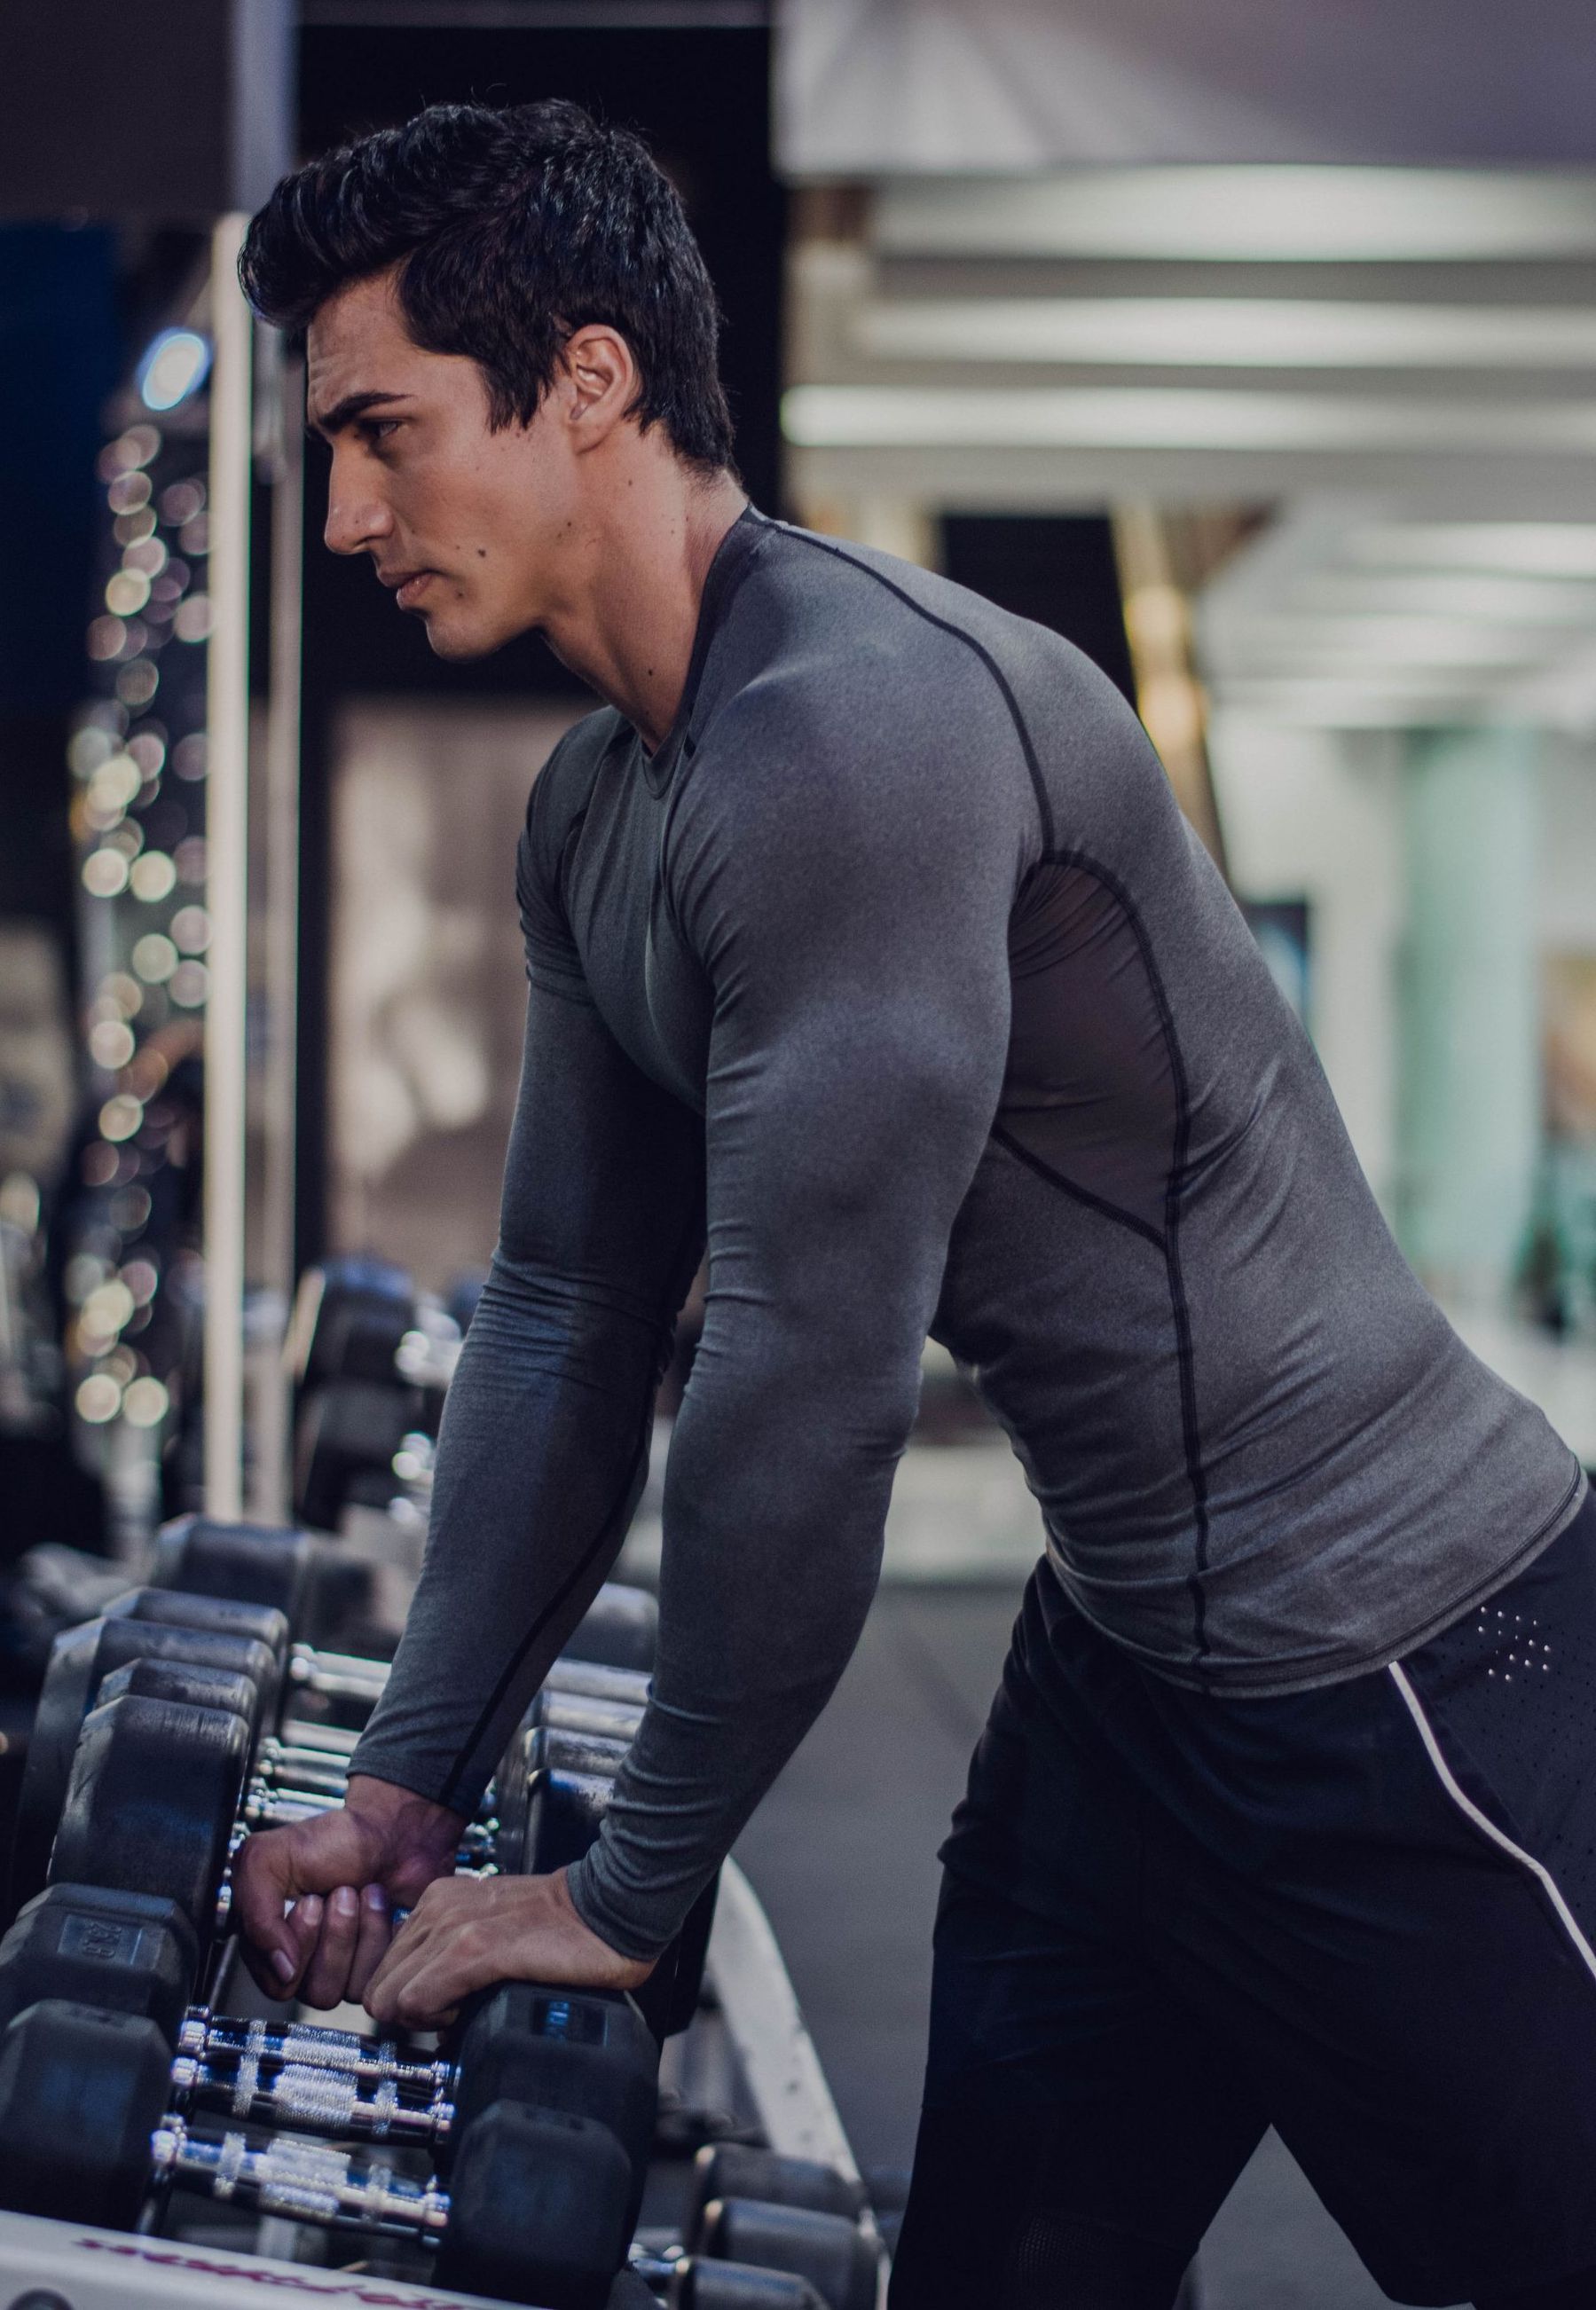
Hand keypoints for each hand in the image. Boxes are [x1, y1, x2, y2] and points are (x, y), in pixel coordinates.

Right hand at [234, 1775, 467, 2007]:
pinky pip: (377, 1979)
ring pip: (346, 1991)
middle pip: (314, 1992)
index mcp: (268, 1942)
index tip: (309, 1901)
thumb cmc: (332, 1841)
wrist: (389, 1830)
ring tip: (362, 1893)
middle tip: (341, 1892)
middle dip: (333, 1935)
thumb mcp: (269, 1859)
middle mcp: (304, 1962)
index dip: (295, 1946)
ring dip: (358, 1932)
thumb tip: (282, 1971)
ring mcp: (343, 1969)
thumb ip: (256, 1915)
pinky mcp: (377, 1968)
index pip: (276, 1984)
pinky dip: (381, 1934)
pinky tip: (379, 1903)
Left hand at [363, 1867, 653, 2031]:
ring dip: (421, 2019)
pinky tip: (471, 2010)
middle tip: (449, 2017)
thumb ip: (455, 1956)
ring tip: (463, 2011)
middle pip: (377, 1987)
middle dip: (406, 2015)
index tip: (440, 2009)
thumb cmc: (562, 1928)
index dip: (407, 2000)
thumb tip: (433, 2008)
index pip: (384, 1968)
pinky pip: (417, 2002)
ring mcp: (452, 1926)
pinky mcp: (473, 1949)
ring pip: (389, 1998)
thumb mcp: (492, 1930)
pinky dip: (435, 2020)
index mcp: (439, 1901)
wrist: (609, 1908)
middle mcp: (437, 1908)